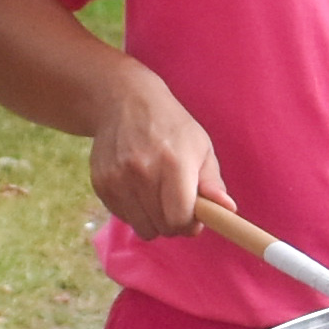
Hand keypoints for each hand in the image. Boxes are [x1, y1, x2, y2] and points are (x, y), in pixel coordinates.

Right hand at [83, 71, 224, 239]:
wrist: (124, 101)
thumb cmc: (171, 126)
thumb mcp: (201, 146)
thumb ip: (212, 182)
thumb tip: (228, 209)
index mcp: (173, 163)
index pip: (180, 219)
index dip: (190, 224)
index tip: (194, 217)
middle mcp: (142, 172)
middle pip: (162, 227)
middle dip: (174, 223)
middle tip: (176, 203)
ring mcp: (117, 179)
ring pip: (142, 227)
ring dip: (153, 219)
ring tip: (157, 195)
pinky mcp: (101, 183)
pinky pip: (123, 217)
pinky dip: (134, 211)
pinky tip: (138, 188)